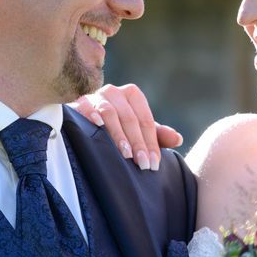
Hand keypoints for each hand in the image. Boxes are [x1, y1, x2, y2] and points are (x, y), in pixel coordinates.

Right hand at [68, 84, 182, 170]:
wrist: (84, 123)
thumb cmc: (117, 128)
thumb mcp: (138, 131)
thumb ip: (158, 135)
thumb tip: (179, 139)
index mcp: (132, 95)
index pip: (145, 120)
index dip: (151, 142)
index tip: (153, 164)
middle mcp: (115, 92)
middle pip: (130, 118)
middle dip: (137, 143)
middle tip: (142, 164)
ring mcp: (96, 96)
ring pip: (110, 113)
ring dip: (118, 135)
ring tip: (125, 154)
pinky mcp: (78, 102)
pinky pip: (85, 106)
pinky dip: (91, 114)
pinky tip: (97, 126)